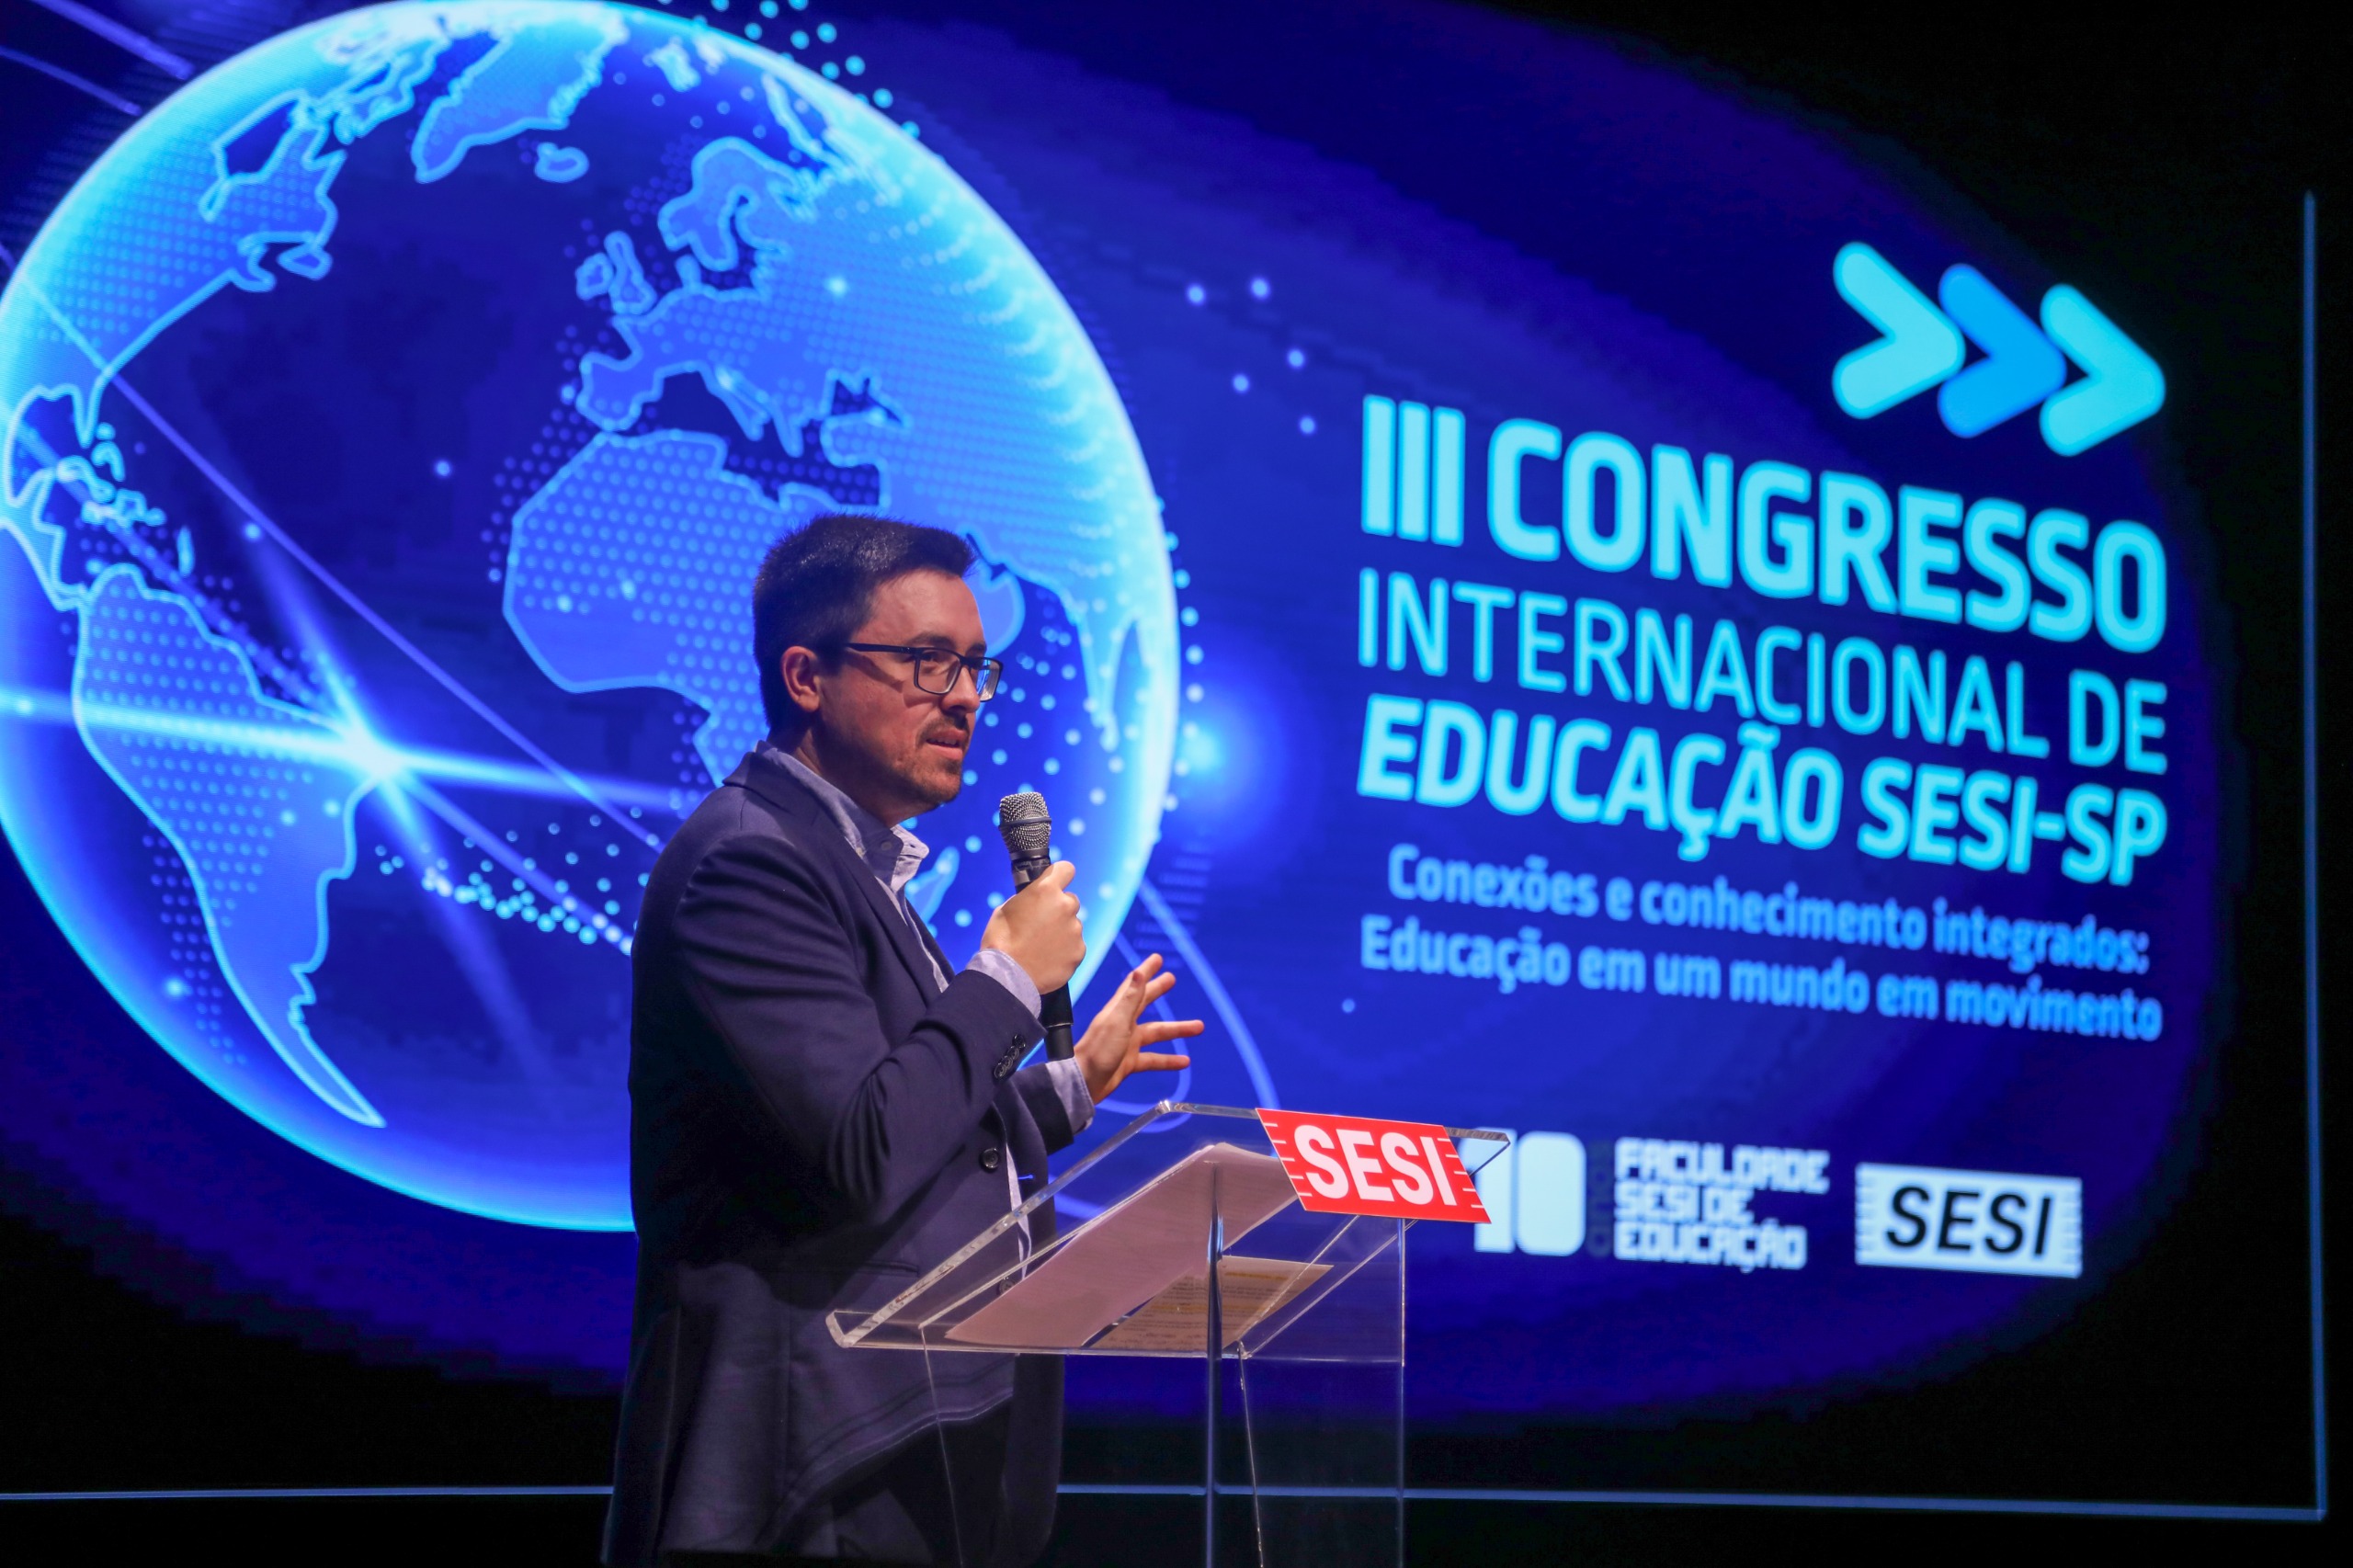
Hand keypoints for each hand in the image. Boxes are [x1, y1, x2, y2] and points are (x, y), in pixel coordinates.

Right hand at [980, 860, 1084, 993]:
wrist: (1006, 976)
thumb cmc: (1001, 940)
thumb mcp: (1007, 909)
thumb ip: (1028, 900)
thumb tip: (1036, 901)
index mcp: (1046, 890)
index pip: (1065, 870)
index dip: (1060, 876)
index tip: (1057, 883)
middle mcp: (1065, 906)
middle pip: (1069, 901)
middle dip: (1058, 910)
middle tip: (1041, 925)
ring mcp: (1075, 930)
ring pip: (1072, 926)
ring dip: (1061, 932)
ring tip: (1041, 947)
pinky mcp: (1079, 951)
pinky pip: (1074, 946)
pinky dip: (1065, 951)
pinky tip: (1048, 959)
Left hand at [1074, 954, 1202, 1104]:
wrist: (1083, 1082)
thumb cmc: (1099, 1050)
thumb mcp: (1117, 1021)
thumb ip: (1130, 998)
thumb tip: (1138, 972)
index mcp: (1119, 1011)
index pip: (1135, 985)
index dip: (1146, 971)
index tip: (1157, 958)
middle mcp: (1123, 1024)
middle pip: (1145, 1003)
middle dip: (1158, 990)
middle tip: (1172, 979)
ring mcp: (1128, 1044)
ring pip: (1157, 1033)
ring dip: (1176, 1030)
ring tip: (1199, 1027)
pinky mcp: (1130, 1063)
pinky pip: (1154, 1059)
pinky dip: (1169, 1060)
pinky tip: (1184, 1062)